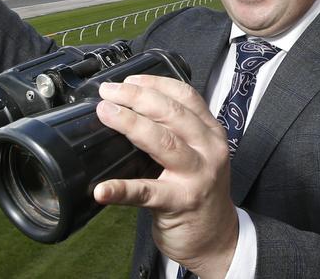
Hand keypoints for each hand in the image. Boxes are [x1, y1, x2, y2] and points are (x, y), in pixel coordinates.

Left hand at [95, 75, 237, 278]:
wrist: (217, 239)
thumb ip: (176, 131)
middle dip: (136, 98)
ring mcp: (196, 176)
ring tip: (105, 114)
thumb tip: (130, 108)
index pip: (185, 96)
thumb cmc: (199, 190)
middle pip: (172, 113)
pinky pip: (147, 192)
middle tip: (107, 93)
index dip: (154, 83)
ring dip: (130, 124)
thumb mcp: (199, 152)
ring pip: (162, 142)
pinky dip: (121, 189)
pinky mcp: (180, 202)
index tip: (127, 80)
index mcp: (210, 132)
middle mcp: (208, 149)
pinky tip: (102, 189)